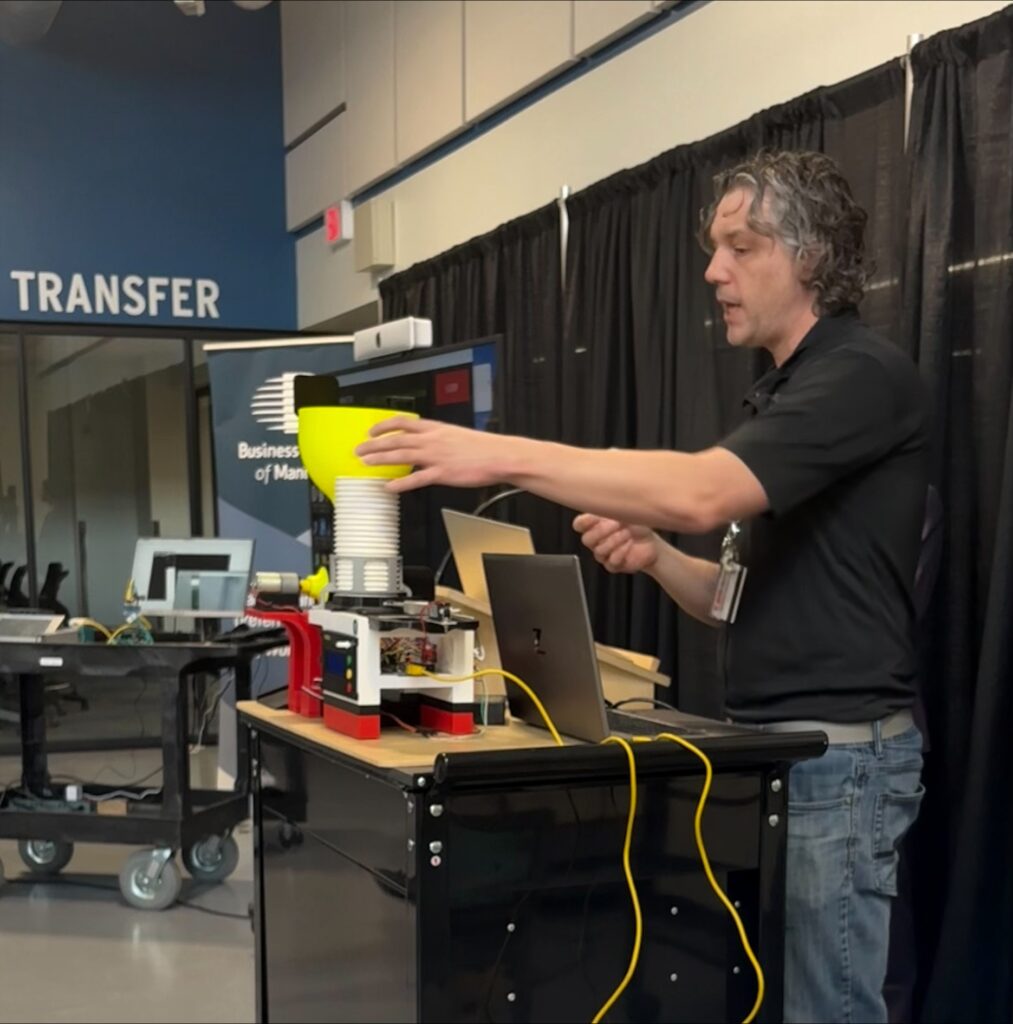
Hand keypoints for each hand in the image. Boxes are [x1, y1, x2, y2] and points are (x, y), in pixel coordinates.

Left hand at [355, 417, 521, 492]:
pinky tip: (389, 486)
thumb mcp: (457, 435)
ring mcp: (435, 457)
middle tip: (359, 450)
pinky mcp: (441, 473)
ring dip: (380, 459)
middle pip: (396, 440)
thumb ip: (440, 439)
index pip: (403, 423)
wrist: (499, 455)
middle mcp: (431, 440)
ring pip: (401, 455)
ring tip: (365, 462)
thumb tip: (428, 443)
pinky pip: (416, 479)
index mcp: (435, 429)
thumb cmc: (483, 448)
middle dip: (374, 444)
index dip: (384, 426)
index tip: (372, 431)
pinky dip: (401, 483)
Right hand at [573, 513, 659, 573]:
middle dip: (603, 530)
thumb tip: (604, 503)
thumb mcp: (626, 512)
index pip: (579, 524)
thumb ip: (611, 509)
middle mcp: (595, 541)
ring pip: (600, 550)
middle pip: (587, 539)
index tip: (597, 516)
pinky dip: (622, 551)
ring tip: (628, 533)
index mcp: (594, 526)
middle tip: (617, 524)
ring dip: (616, 540)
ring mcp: (603, 554)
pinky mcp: (612, 566)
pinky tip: (630, 544)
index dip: (585, 521)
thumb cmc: (637, 525)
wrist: (650, 543)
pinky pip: (611, 561)